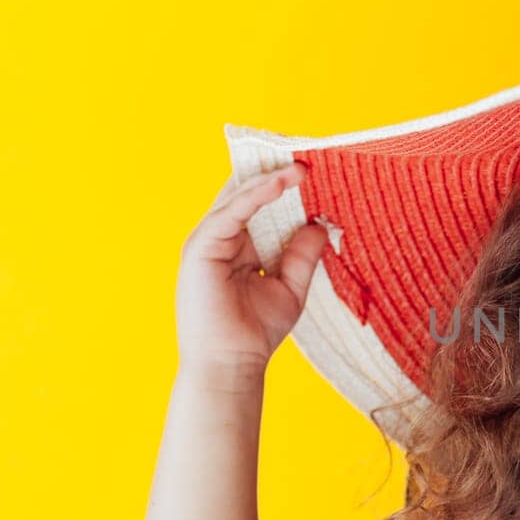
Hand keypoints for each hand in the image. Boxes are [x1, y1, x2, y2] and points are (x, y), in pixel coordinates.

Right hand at [175, 163, 331, 376]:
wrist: (231, 364)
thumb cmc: (256, 332)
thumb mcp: (290, 286)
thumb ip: (302, 255)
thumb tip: (319, 223)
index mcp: (237, 246)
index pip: (258, 205)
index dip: (281, 186)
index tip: (313, 169)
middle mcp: (220, 238)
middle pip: (245, 194)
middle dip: (274, 172)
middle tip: (308, 154)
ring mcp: (207, 241)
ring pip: (238, 197)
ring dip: (270, 177)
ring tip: (302, 164)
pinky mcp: (201, 247)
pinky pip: (231, 212)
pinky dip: (257, 195)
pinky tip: (281, 182)